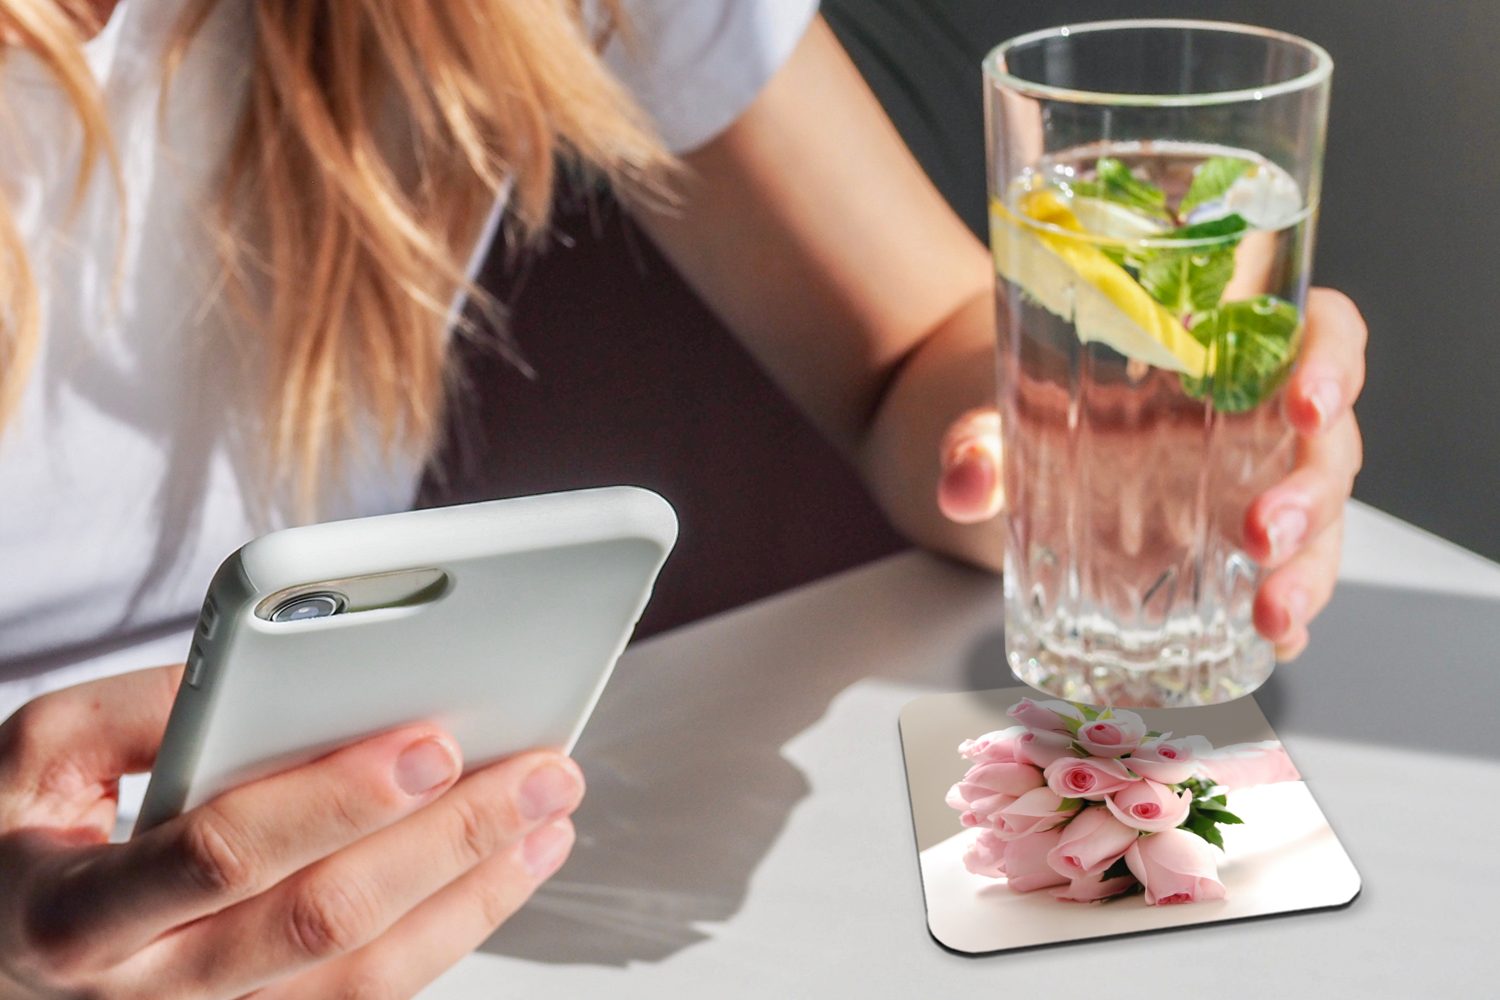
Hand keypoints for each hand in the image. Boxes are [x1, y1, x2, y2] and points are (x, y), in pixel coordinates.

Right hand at [0, 665, 583, 998]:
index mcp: (79, 913)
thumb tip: (279, 671)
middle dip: (449, 842)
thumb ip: (143, 709)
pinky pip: (369, 995)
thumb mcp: (38, 755)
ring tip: (551, 817)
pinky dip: (452, 931)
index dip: (336, 800)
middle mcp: (150, 991)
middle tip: (541, 773)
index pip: (226, 855)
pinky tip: (506, 870)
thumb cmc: (17, 840)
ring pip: (366, 977)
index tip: (432, 741)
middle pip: (325, 921)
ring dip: (476, 893)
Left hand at [936, 287, 1365, 660]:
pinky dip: (1289, 614)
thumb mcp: (1000, 409)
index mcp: (1225, 352)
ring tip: (1273, 617)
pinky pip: (1281, 578)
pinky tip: (1276, 645)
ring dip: (1309, 571)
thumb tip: (964, 482)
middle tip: (1265, 535)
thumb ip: (979, 439)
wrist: (1006, 445)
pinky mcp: (1232, 552)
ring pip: (1320, 523)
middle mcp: (1256, 420)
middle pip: (1327, 445)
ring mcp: (1251, 489)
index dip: (1333, 360)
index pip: (1320, 331)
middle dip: (1311, 495)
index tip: (1306, 401)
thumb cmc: (1029, 400)